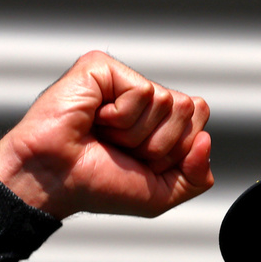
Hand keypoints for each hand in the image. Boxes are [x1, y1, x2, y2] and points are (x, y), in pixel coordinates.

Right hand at [0, 51, 211, 218]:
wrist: (55, 181)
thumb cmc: (97, 185)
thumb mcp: (161, 194)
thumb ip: (197, 176)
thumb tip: (206, 139)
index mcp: (157, 119)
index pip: (200, 117)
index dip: (177, 149)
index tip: (140, 161)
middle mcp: (142, 96)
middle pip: (189, 109)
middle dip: (159, 143)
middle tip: (120, 149)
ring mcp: (122, 79)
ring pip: (167, 102)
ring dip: (135, 134)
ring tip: (104, 136)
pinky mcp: (101, 67)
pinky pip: (142, 92)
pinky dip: (121, 118)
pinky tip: (95, 120)